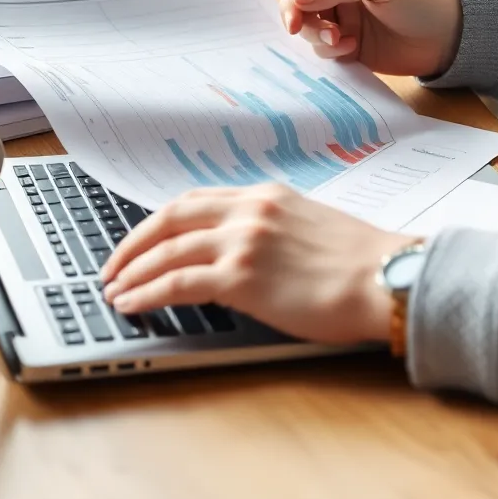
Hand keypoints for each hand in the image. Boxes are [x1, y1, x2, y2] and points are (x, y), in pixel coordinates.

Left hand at [100, 184, 412, 344]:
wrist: (384, 277)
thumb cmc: (361, 261)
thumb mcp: (312, 225)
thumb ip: (274, 230)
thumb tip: (247, 254)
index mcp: (267, 195)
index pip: (198, 199)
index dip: (163, 220)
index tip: (146, 238)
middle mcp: (250, 210)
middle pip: (172, 216)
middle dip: (134, 241)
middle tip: (113, 263)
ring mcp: (244, 241)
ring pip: (168, 250)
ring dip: (132, 270)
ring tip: (114, 289)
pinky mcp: (241, 277)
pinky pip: (177, 282)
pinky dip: (147, 292)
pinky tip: (132, 303)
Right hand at [279, 0, 462, 77]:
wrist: (446, 37)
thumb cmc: (418, 0)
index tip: (293, 18)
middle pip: (299, 7)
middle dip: (304, 22)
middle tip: (323, 33)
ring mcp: (343, 21)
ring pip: (309, 31)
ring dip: (319, 38)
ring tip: (344, 41)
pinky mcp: (349, 47)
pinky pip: (325, 50)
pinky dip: (332, 51)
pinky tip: (353, 48)